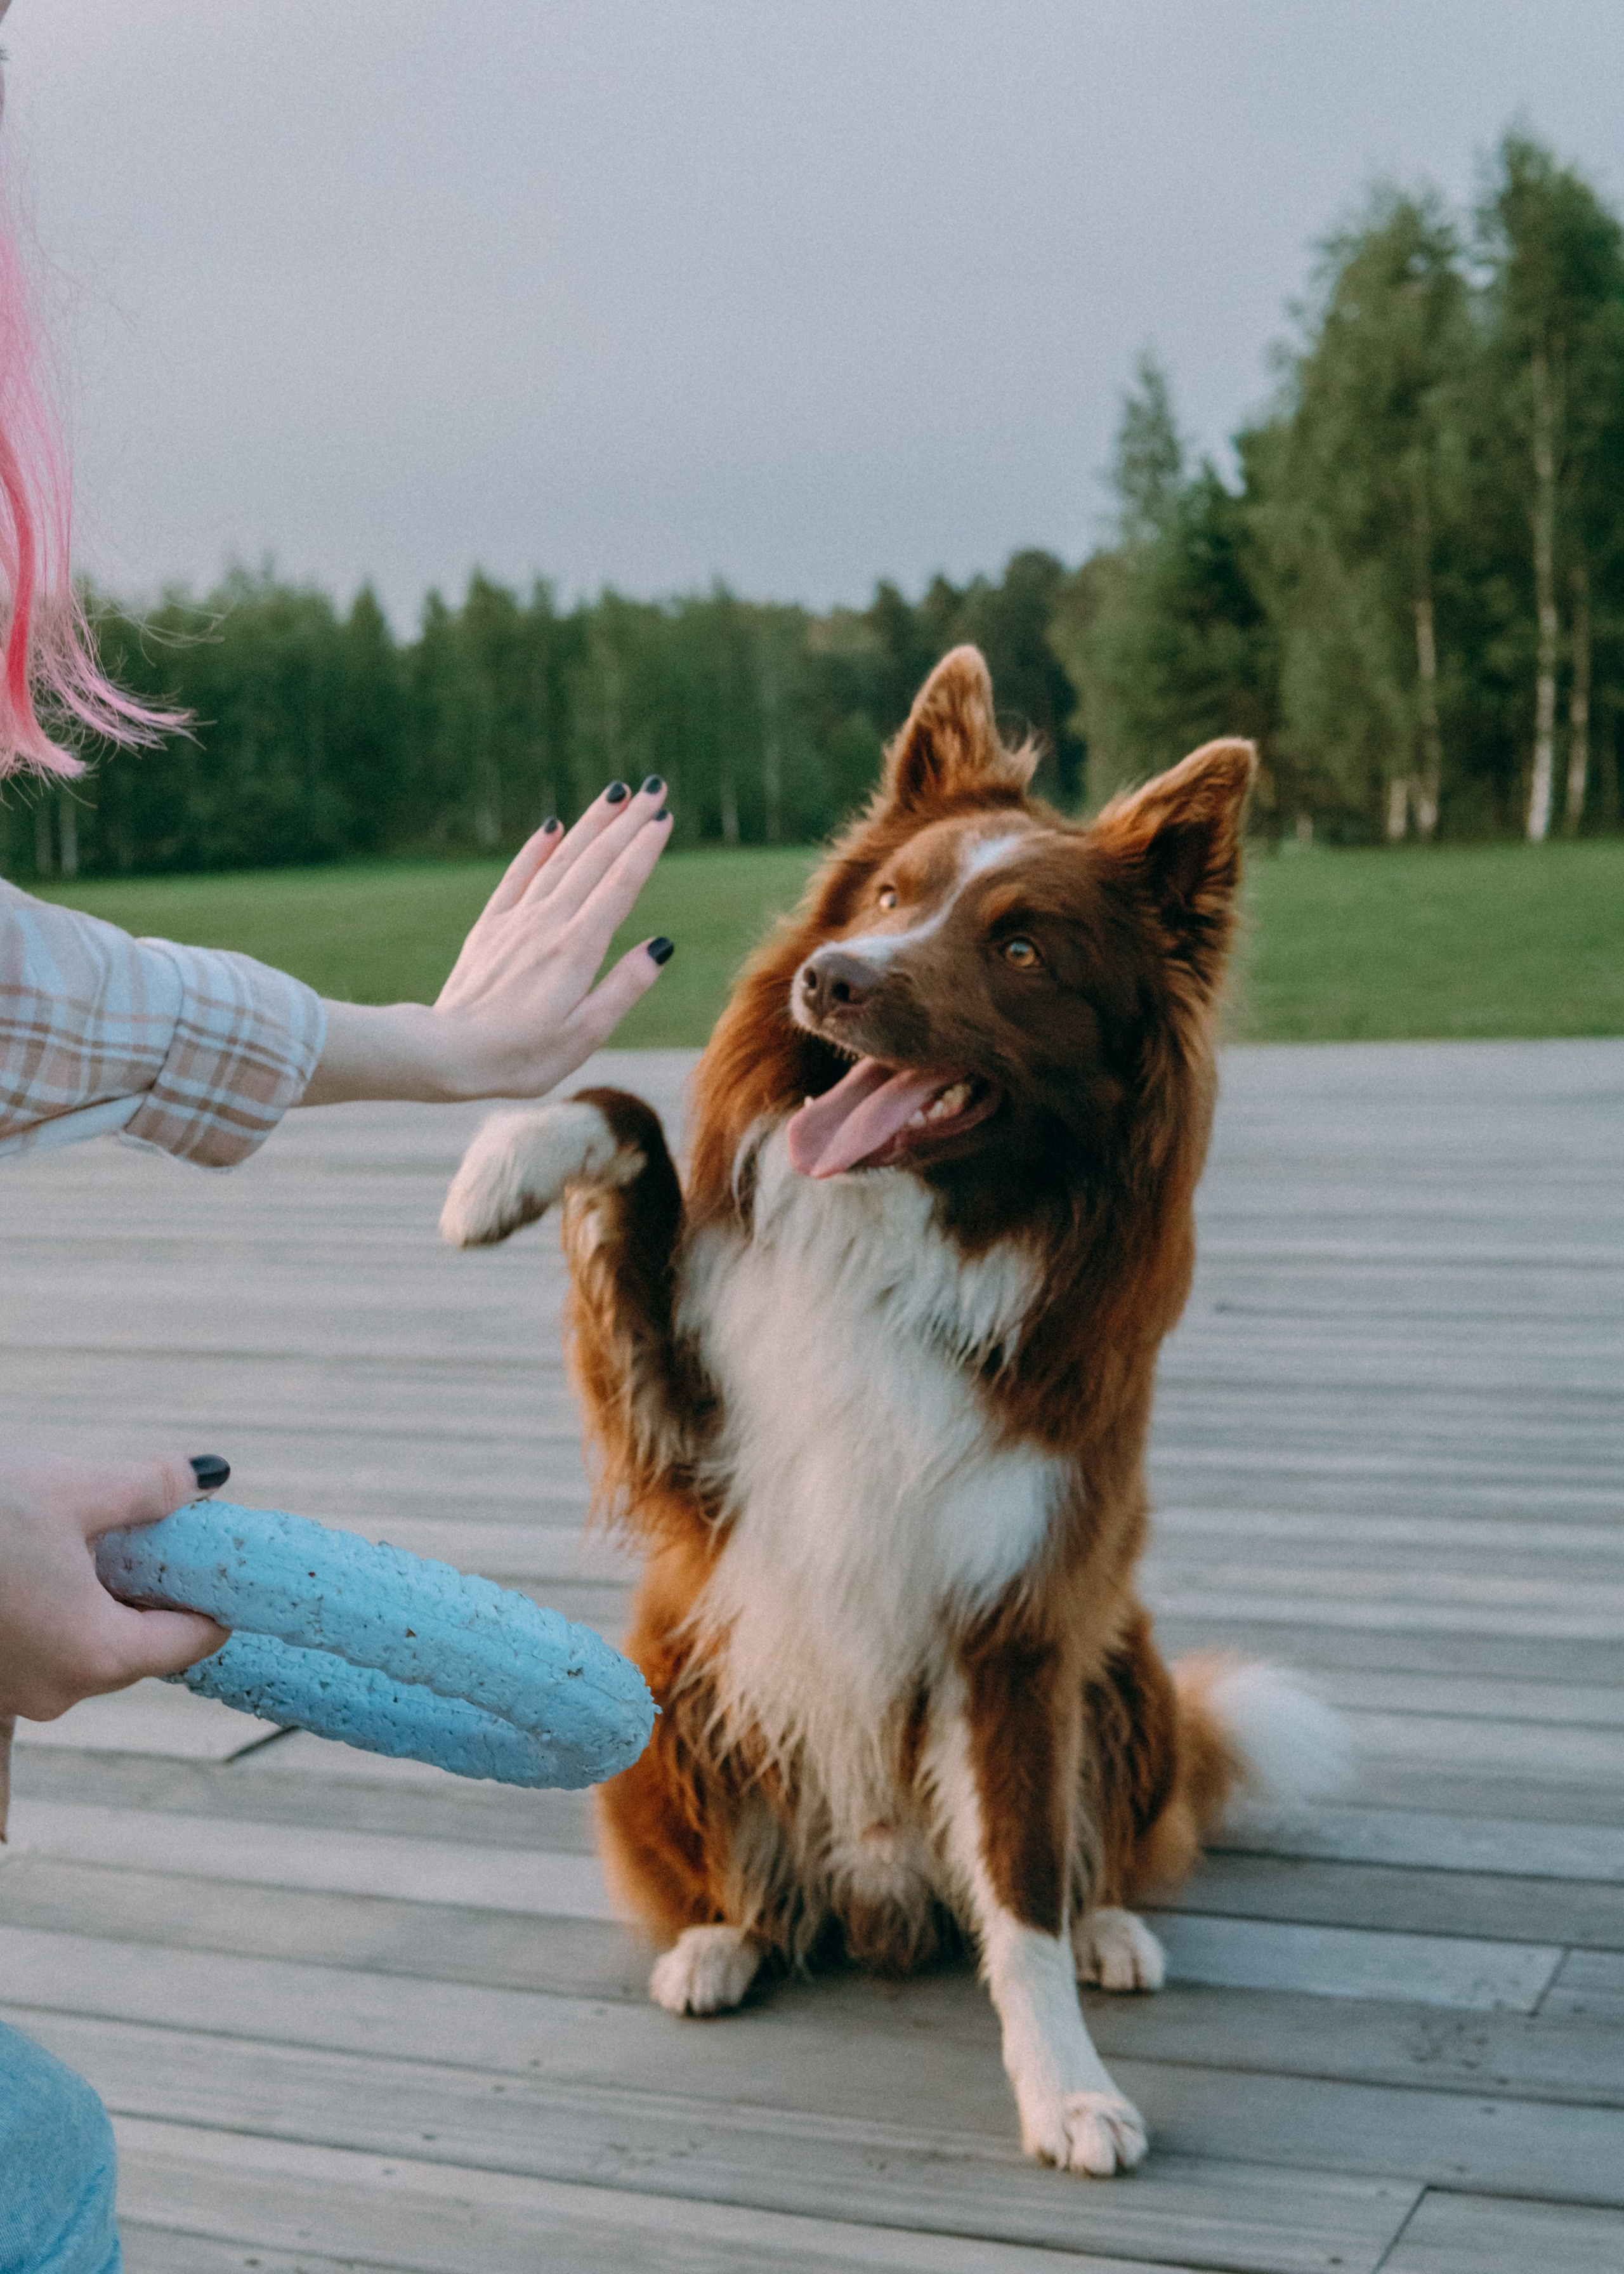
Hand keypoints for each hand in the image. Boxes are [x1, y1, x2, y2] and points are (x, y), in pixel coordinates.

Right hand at [0, 1457, 227, 1720]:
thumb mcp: (73, 1489)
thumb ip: (150, 1488)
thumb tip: (207, 1476)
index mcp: (99, 1653)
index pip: (192, 1641)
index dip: (217, 1600)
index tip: (226, 1566)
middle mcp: (59, 1691)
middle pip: (138, 1648)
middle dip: (151, 1595)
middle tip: (158, 1540)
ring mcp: (13, 1696)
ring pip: (83, 1650)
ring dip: (97, 1605)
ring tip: (86, 1545)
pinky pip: (34, 1668)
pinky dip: (53, 1636)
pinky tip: (40, 1634)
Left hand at [300, 781, 675, 1107]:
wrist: (445, 1054)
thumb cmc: (521, 1056)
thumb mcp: (585, 1034)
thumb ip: (625, 986)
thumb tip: (662, 945)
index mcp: (578, 949)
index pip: (619, 885)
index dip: (644, 848)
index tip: (664, 816)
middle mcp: (548, 924)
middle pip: (595, 860)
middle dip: (627, 822)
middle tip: (653, 788)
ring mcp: (516, 921)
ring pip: (560, 859)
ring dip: (590, 823)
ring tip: (616, 793)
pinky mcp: (490, 928)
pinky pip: (518, 876)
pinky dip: (536, 847)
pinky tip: (551, 825)